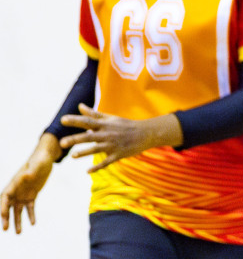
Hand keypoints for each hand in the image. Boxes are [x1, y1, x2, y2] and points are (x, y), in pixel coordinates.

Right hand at [1, 136, 59, 233]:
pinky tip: (33, 223)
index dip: (3, 207)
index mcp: (13, 184)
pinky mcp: (31, 196)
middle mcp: (16, 191)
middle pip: (8, 207)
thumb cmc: (39, 160)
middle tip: (5, 229)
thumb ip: (30, 172)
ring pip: (18, 210)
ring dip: (17, 221)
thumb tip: (26, 175)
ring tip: (18, 233)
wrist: (45, 158)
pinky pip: (30, 208)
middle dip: (6, 218)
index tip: (4, 215)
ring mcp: (23, 194)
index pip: (4, 198)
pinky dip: (31, 215)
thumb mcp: (36, 165)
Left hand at [59, 106, 180, 169]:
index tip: (63, 120)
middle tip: (61, 142)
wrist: (146, 133)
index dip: (75, 120)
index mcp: (105, 124)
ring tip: (73, 156)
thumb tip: (80, 106)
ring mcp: (113, 145)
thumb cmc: (125, 125)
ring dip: (84, 153)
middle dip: (75, 139)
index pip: (87, 121)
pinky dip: (97, 167)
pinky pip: (106, 162)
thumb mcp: (110, 118)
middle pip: (89, 136)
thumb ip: (94, 114)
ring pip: (96, 149)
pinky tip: (88, 171)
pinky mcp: (118, 155)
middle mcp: (107, 134)